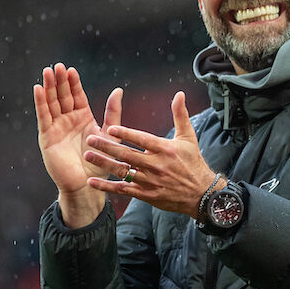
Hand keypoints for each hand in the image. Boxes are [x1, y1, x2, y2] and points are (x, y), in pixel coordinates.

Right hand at [33, 63, 121, 224]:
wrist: (87, 184)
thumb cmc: (100, 162)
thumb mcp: (109, 134)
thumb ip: (113, 112)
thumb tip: (118, 90)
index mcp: (83, 117)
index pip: (76, 95)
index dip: (73, 83)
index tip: (72, 69)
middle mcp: (68, 120)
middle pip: (62, 96)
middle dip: (59, 81)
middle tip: (58, 66)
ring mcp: (56, 127)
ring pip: (51, 103)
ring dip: (48, 87)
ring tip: (47, 71)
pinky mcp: (47, 136)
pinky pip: (43, 116)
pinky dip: (40, 103)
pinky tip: (38, 89)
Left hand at [83, 91, 220, 216]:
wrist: (202, 195)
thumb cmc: (194, 162)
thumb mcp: (189, 138)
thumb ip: (180, 115)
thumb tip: (179, 94)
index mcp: (165, 149)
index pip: (142, 139)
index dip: (126, 134)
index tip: (110, 128)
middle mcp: (157, 165)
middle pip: (128, 155)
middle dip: (107, 146)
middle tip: (90, 139)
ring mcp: (151, 181)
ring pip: (123, 172)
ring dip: (104, 164)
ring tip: (87, 156)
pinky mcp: (147, 195)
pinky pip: (123, 190)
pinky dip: (107, 186)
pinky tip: (92, 181)